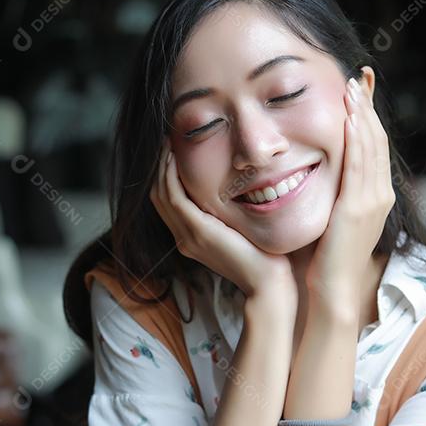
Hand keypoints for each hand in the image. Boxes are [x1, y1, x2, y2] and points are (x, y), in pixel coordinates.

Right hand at [149, 141, 293, 300]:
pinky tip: (176, 158)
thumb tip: (237, 193)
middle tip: (167, 143)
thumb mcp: (240, 233)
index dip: (165, 178)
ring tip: (169, 145)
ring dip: (162, 167)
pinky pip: (175, 197)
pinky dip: (171, 176)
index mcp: (192, 239)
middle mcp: (184, 239)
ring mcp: (188, 236)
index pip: (168, 204)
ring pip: (162, 195)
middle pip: (159, 198)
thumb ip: (230, 216)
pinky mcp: (198, 231)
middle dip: (159, 169)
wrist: (267, 283)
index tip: (173, 154)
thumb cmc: (263, 258)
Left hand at [307, 70, 395, 306]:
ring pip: (371, 146)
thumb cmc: (324, 260)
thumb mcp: (330, 218)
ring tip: (353, 86)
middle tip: (358, 76)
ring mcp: (372, 200)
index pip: (373, 146)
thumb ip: (329, 193)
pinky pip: (358, 165)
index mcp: (375, 195)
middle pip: (377, 139)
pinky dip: (356, 138)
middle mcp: (380, 194)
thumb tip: (311, 171)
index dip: (367, 116)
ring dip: (362, 113)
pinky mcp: (358, 207)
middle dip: (367, 106)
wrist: (332, 292)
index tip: (358, 90)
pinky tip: (348, 117)